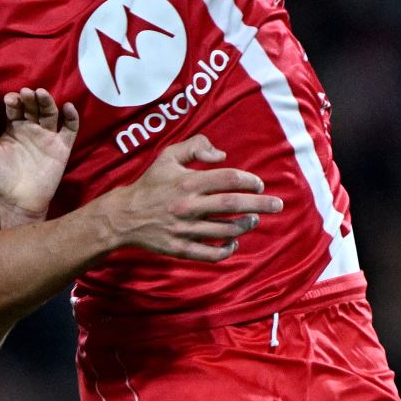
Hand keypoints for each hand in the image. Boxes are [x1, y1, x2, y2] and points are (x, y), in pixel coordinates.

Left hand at [0, 88, 77, 224]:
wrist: (18, 201)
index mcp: (13, 127)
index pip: (15, 107)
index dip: (13, 100)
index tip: (10, 99)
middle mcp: (31, 128)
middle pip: (33, 106)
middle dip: (29, 97)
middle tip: (26, 93)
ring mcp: (47, 137)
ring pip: (50, 113)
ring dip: (47, 101)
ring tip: (41, 93)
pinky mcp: (62, 147)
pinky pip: (70, 129)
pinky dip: (72, 117)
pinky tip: (67, 107)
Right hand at [97, 134, 281, 261]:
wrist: (123, 216)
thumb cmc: (149, 184)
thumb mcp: (167, 156)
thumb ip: (195, 146)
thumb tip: (223, 155)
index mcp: (186, 181)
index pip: (228, 179)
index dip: (249, 180)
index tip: (259, 184)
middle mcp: (188, 205)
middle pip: (232, 204)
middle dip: (260, 204)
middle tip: (278, 205)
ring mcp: (184, 229)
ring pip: (224, 230)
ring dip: (245, 225)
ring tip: (254, 220)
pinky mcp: (180, 248)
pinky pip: (209, 253)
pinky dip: (226, 250)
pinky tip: (233, 243)